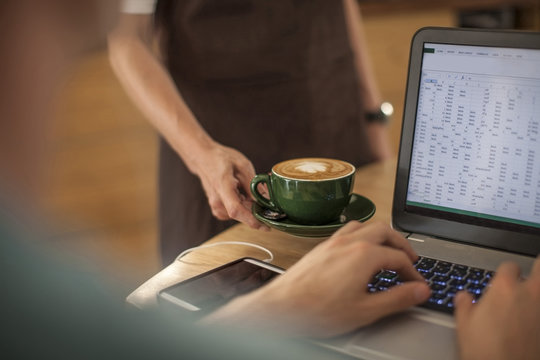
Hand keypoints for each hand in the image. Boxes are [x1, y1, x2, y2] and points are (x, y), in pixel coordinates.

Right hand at [191, 142, 267, 229]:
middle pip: (242, 215)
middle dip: (257, 211)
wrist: (203, 159)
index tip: (266, 225)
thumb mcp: (242, 165)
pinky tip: (243, 195)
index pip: (236, 210)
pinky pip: (236, 213)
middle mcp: (217, 201)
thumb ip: (253, 184)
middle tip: (266, 199)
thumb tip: (266, 199)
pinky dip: (244, 207)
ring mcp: (216, 207)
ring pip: (241, 215)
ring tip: (249, 190)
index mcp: (222, 187)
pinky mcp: (218, 210)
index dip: (252, 220)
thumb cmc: (221, 159)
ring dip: (250, 207)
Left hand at [202, 221, 430, 337]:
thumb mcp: (366, 310)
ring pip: (365, 225)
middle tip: (410, 260)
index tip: (418, 285)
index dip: (414, 272)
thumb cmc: (318, 310)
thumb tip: (420, 291)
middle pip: (385, 231)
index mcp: (364, 255)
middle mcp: (349, 242)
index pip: (399, 258)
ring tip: (388, 250)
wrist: (283, 308)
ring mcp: (333, 242)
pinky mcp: (322, 247)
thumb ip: (397, 299)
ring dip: (381, 235)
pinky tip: (360, 250)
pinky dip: (363, 235)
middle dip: (401, 244)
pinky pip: (348, 230)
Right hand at [455, 258, 539, 359]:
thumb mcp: (464, 326)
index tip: (503, 281)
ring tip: (532, 303)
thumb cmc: (485, 352)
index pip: (510, 266)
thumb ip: (464, 305)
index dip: (506, 273)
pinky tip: (535, 324)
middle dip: (538, 268)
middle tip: (535, 272)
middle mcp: (529, 294)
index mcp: (504, 288)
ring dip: (538, 294)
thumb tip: (464, 297)